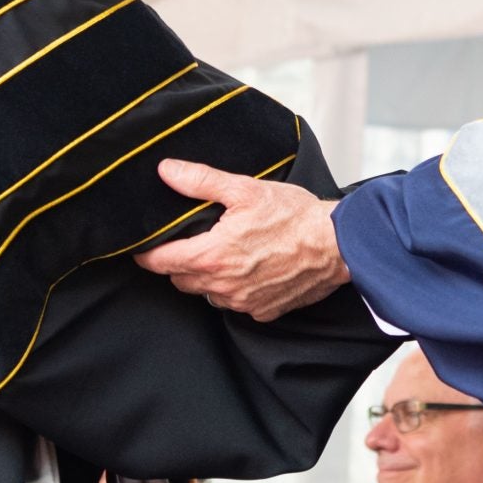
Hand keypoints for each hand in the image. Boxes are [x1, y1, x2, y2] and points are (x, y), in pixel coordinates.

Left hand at [135, 162, 347, 321]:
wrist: (337, 244)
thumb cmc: (295, 216)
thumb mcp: (244, 189)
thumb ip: (200, 181)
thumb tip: (167, 171)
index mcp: (212, 255)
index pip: (160, 263)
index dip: (147, 254)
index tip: (144, 247)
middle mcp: (223, 285)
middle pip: (180, 280)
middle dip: (179, 263)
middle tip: (192, 241)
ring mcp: (243, 302)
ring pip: (207, 293)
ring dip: (207, 278)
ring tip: (224, 253)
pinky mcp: (263, 311)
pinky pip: (235, 303)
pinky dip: (235, 289)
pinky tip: (250, 269)